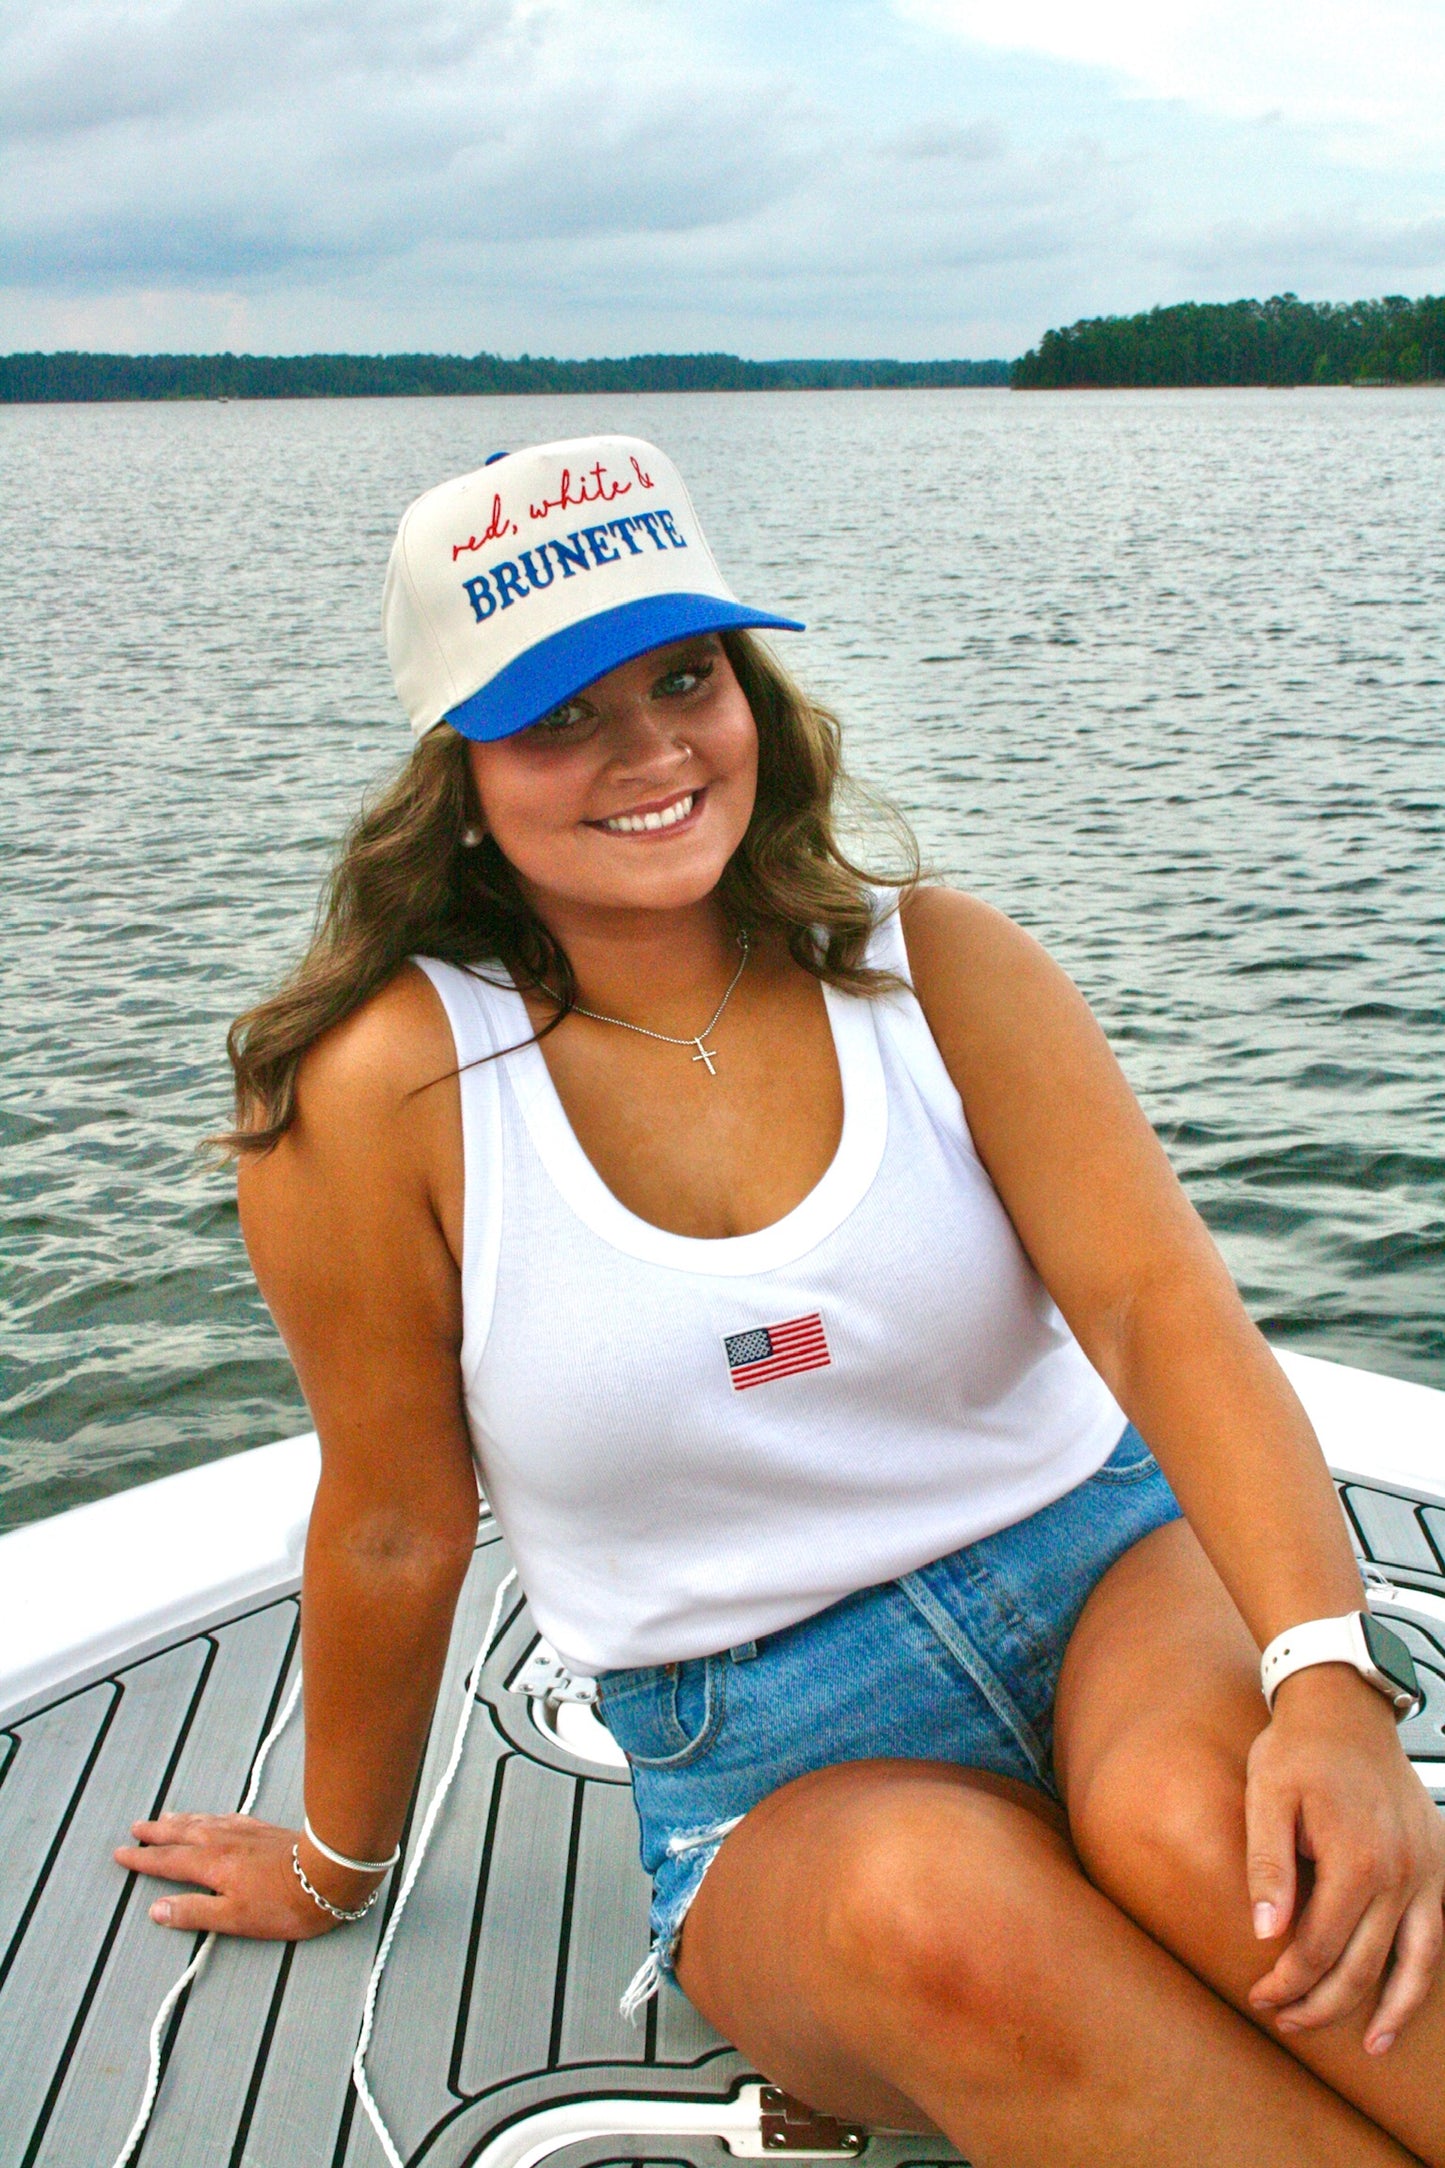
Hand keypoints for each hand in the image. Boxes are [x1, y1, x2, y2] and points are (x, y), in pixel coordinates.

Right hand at [114, 1813, 381, 1939]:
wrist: (330, 1871)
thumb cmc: (285, 1902)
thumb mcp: (235, 1918)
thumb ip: (194, 1912)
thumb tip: (157, 1909)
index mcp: (212, 1864)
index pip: (169, 1860)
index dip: (144, 1858)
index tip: (122, 1853)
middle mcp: (225, 1841)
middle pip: (183, 1833)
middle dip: (158, 1832)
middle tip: (136, 1828)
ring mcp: (247, 1831)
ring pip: (205, 1821)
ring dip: (182, 1820)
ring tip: (166, 1818)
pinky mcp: (266, 1829)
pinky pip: (227, 1816)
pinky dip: (211, 1816)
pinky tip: (215, 1817)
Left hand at [1245, 1665, 1444, 2052]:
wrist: (1345, 1708)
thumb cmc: (1299, 1750)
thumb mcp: (1267, 1797)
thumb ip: (1268, 1866)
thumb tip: (1265, 1933)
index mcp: (1355, 1859)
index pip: (1320, 1947)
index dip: (1288, 1981)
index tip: (1260, 1996)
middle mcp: (1401, 1873)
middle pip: (1364, 1965)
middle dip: (1323, 2003)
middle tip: (1288, 2022)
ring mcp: (1426, 1872)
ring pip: (1415, 1964)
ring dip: (1390, 2010)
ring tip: (1370, 2046)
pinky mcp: (1437, 1865)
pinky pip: (1436, 1936)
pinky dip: (1423, 1975)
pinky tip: (1404, 1997)